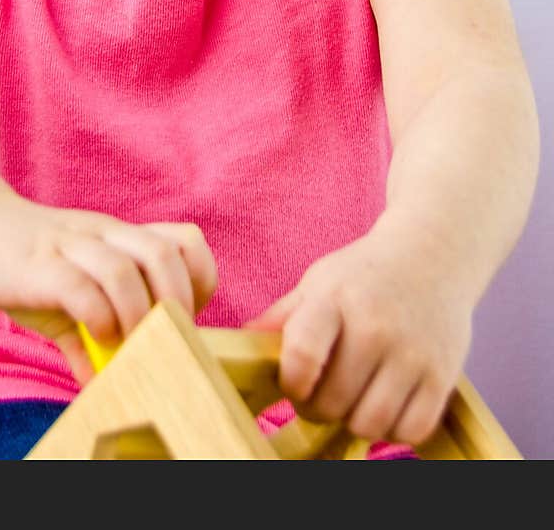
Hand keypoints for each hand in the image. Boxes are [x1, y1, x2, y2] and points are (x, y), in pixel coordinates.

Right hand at [0, 191, 217, 385]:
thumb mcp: (66, 294)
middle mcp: (102, 235)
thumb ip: (88, 334)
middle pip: (163, 253)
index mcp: (119, 238)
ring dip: (137, 314)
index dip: (199, 278)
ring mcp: (71, 246)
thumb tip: (102, 381)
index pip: (183, 239)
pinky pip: (80, 287)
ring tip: (130, 342)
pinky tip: (94, 336)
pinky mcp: (39, 265)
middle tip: (167, 336)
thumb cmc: (26, 264)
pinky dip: (97, 317)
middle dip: (177, 301)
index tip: (189, 316)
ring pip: (125, 268)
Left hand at [243, 228, 472, 447]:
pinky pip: (411, 430)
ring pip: (369, 423)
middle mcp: (375, 326)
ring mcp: (412, 352)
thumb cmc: (366, 273)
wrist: (433, 254)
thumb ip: (284, 316)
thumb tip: (241, 340)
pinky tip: (386, 405)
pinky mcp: (443, 374)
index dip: (291, 383)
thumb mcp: (320, 281)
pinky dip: (393, 429)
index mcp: (335, 299)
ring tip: (353, 399)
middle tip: (322, 394)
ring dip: (354, 421)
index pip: (302, 354)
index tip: (293, 383)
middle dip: (318, 407)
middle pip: (332, 401)